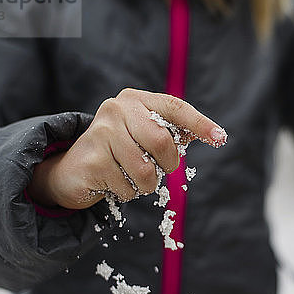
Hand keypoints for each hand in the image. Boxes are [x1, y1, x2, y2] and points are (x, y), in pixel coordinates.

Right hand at [27, 88, 226, 208]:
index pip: (175, 108)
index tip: (220, 137)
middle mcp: (117, 109)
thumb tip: (215, 134)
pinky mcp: (92, 160)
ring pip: (145, 170)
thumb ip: (173, 132)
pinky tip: (113, 182)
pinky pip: (127, 187)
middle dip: (167, 163)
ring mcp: (101, 133)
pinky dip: (127, 193)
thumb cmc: (118, 150)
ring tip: (132, 177)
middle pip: (161, 141)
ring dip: (146, 184)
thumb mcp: (144, 135)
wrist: (73, 168)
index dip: (200, 123)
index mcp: (136, 100)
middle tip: (159, 169)